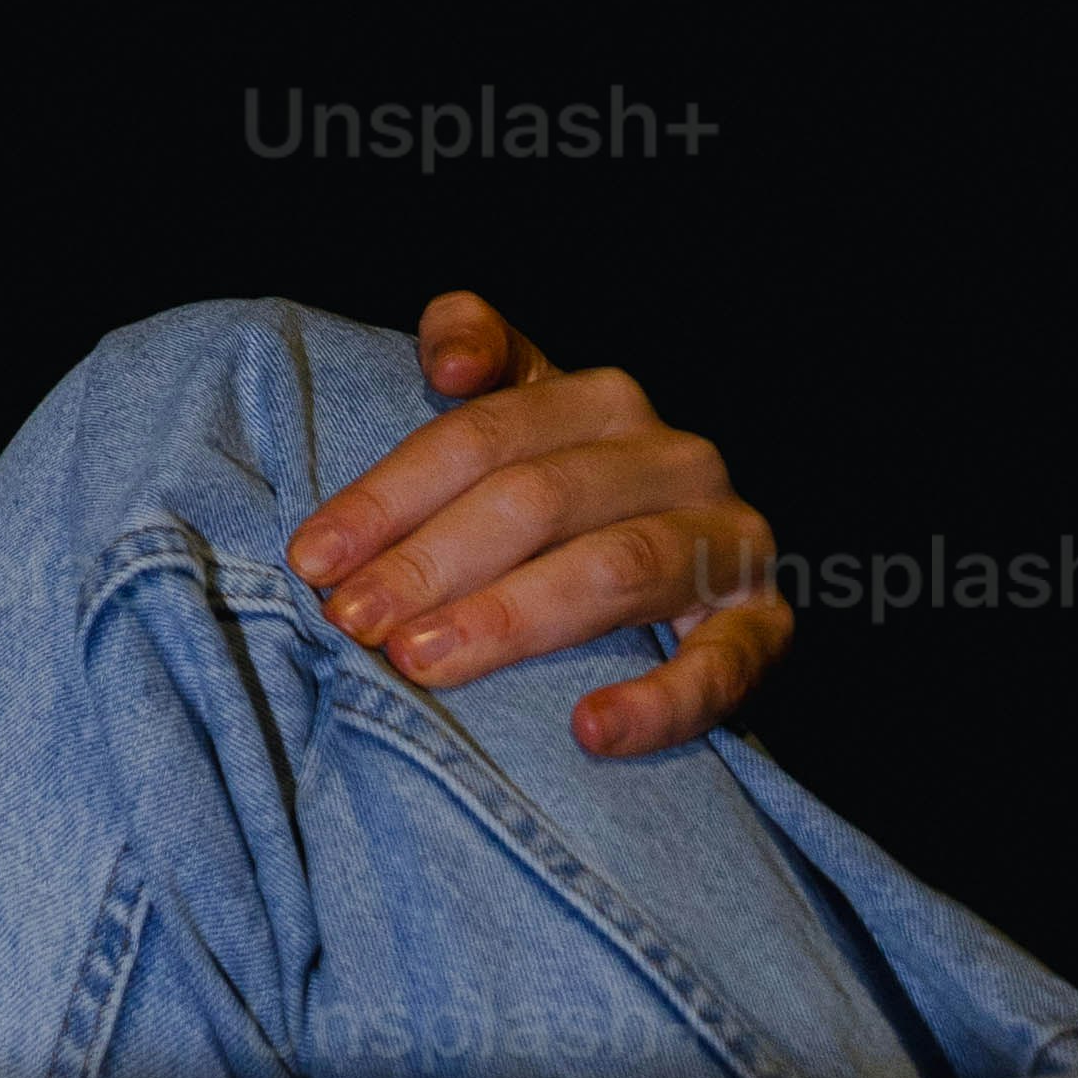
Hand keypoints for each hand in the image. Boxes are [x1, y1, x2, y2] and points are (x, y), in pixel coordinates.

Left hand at [284, 293, 789, 762]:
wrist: (697, 568)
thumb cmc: (569, 495)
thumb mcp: (522, 414)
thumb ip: (475, 347)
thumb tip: (450, 360)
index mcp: (601, 399)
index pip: (480, 437)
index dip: (389, 494)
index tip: (313, 558)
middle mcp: (673, 457)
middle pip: (536, 499)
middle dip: (430, 562)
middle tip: (351, 621)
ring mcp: (727, 539)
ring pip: (614, 569)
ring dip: (511, 619)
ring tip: (422, 661)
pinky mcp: (765, 625)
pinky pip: (720, 668)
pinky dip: (658, 703)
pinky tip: (589, 730)